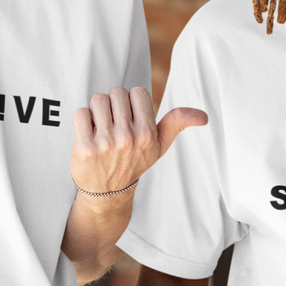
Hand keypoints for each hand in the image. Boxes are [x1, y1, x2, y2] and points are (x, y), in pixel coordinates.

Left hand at [71, 86, 205, 198]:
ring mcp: (106, 143)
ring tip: (101, 128)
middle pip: (116, 93)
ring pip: (98, 99)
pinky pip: (81, 113)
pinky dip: (82, 120)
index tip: (130, 119)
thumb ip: (177, 123)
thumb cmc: (134, 162)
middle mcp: (128, 138)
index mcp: (148, 134)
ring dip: (97, 111)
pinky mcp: (85, 147)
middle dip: (114, 106)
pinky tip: (88, 135)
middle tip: (114, 125)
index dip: (132, 103)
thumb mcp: (160, 146)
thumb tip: (204, 117)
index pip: (138, 92)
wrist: (108, 193)